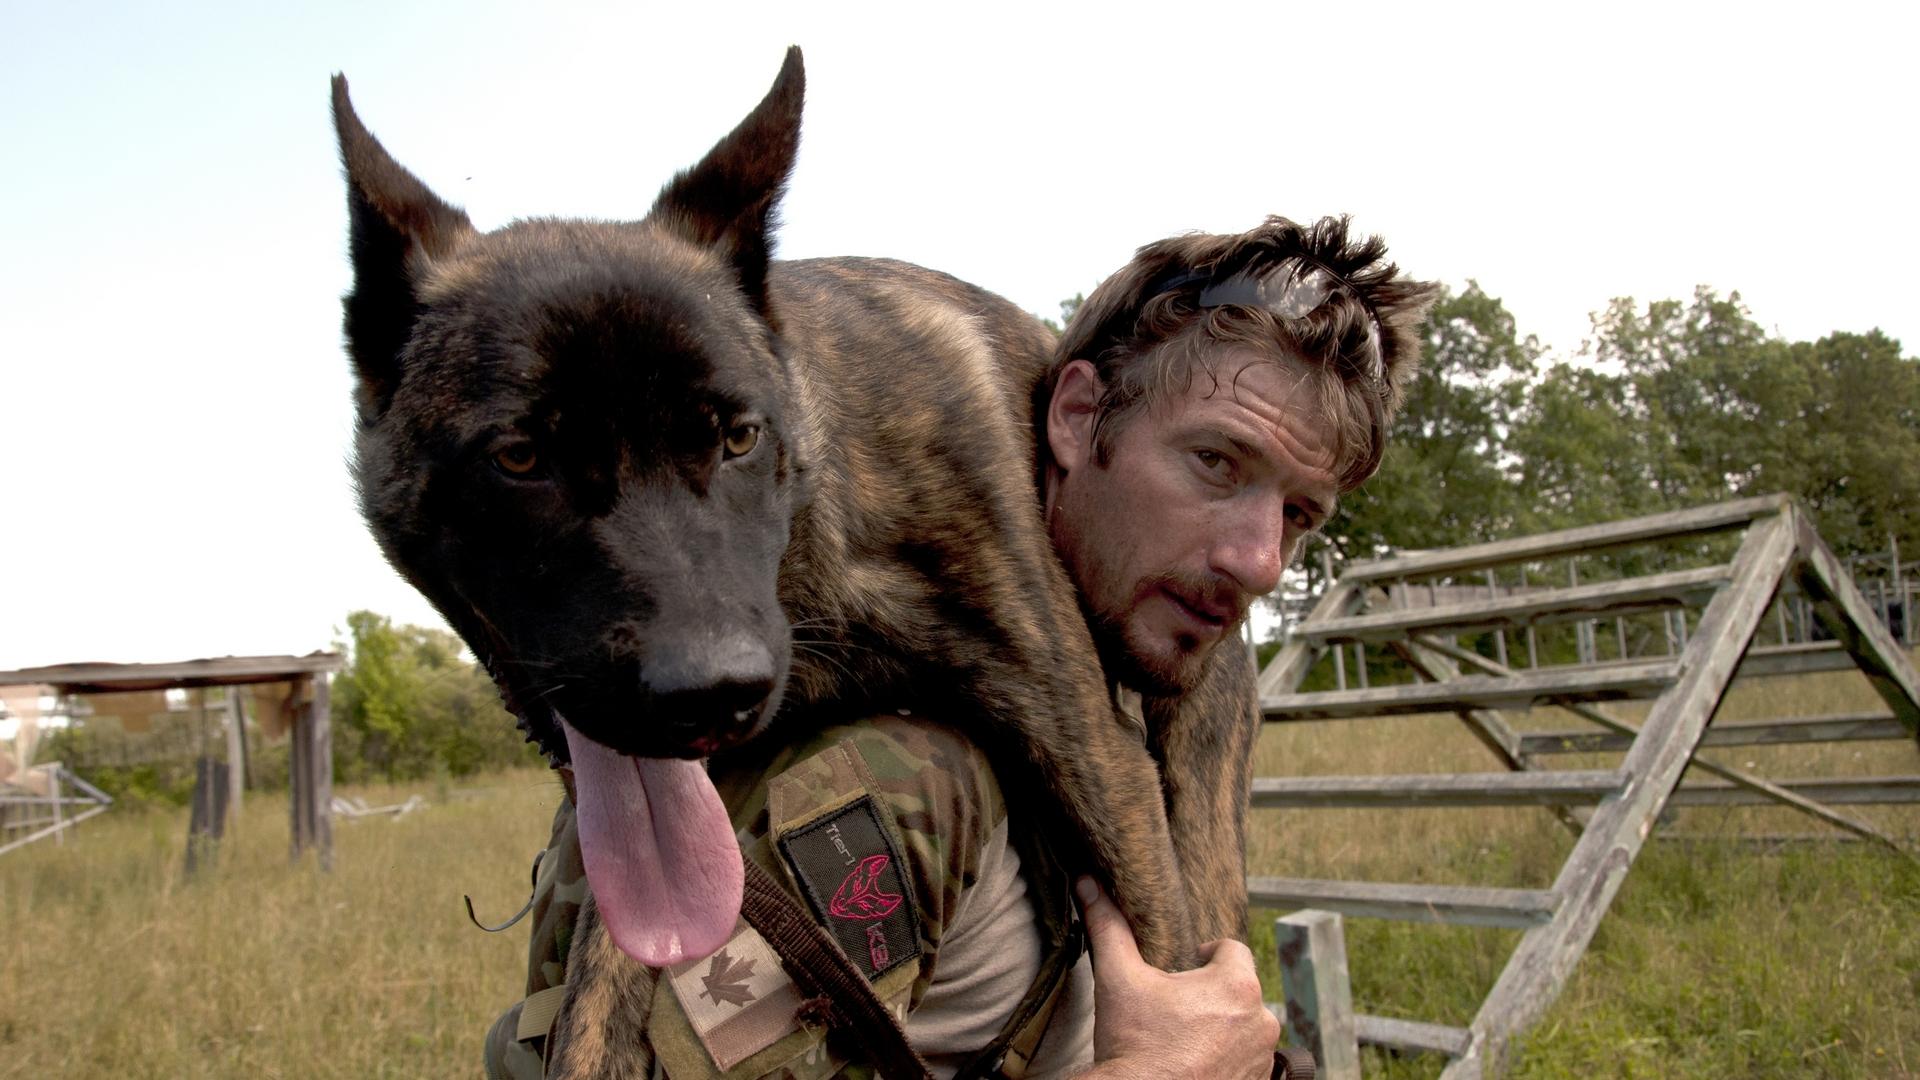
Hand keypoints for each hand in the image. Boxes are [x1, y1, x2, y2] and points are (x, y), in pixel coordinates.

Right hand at [1071, 877, 1280, 1079]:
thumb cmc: (1133, 1044)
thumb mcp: (1118, 979)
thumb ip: (1108, 926)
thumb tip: (1089, 884)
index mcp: (1236, 985)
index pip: (1232, 949)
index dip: (1206, 955)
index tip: (1185, 969)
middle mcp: (1261, 1020)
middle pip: (1240, 988)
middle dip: (1212, 993)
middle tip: (1178, 1006)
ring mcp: (1262, 1056)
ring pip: (1246, 1025)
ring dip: (1224, 1025)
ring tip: (1186, 1035)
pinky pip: (1249, 1059)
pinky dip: (1229, 1056)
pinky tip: (1198, 1060)